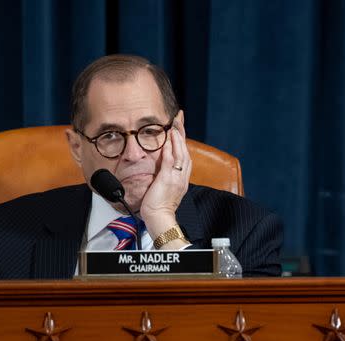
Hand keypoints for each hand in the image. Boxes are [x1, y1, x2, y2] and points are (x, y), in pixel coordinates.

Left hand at [139, 110, 192, 237]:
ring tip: (175, 122)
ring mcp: (177, 177)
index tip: (179, 129)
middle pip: (185, 150)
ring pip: (181, 152)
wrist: (160, 218)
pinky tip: (170, 136)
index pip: (183, 156)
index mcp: (181, 179)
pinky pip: (172, 159)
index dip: (182, 141)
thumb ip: (164, 178)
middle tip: (179, 118)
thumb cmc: (159, 208)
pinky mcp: (169, 178)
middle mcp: (182, 176)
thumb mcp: (163, 190)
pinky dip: (172, 147)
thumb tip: (160, 170)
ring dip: (178, 136)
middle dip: (182, 133)